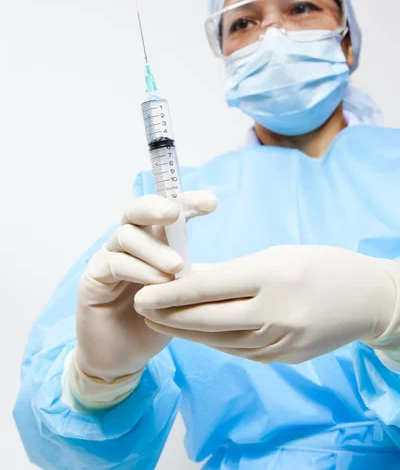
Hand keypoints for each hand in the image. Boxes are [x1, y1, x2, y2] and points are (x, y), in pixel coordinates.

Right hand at [75, 190, 217, 381]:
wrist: (123, 357)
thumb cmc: (157, 320)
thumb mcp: (182, 294)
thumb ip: (193, 274)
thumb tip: (225, 264)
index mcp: (153, 240)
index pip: (165, 211)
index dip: (186, 201)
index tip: (211, 202)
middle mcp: (129, 243)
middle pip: (136, 210)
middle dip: (157, 207)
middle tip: (176, 213)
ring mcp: (109, 257)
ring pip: (126, 235)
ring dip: (154, 249)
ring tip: (177, 267)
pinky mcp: (94, 277)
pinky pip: (114, 263)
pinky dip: (138, 270)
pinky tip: (157, 283)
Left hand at [134, 245, 397, 364]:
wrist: (366, 300)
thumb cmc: (320, 265)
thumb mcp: (275, 255)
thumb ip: (232, 270)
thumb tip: (190, 277)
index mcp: (271, 277)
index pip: (208, 286)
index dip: (170, 291)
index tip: (143, 291)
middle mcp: (273, 314)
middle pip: (206, 319)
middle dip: (167, 315)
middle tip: (140, 306)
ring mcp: (279, 342)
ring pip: (217, 340)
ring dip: (184, 332)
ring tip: (158, 321)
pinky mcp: (282, 359)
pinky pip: (236, 350)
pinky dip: (211, 341)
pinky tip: (194, 333)